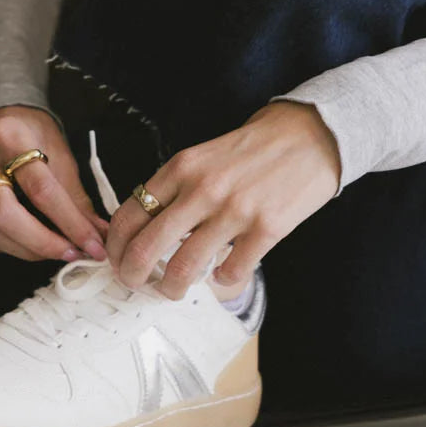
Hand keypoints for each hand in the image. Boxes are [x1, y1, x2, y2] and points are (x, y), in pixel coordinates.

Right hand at [0, 105, 107, 262]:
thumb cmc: (30, 134)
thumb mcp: (59, 154)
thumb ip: (77, 199)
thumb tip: (99, 235)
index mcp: (10, 137)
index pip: (41, 189)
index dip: (70, 223)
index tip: (94, 245)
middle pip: (4, 214)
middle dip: (42, 242)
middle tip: (72, 253)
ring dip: (28, 249)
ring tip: (58, 251)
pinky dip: (12, 245)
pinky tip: (33, 245)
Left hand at [105, 101, 341, 298]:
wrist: (310, 137)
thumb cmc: (252, 151)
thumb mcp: (202, 158)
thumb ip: (174, 189)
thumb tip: (143, 231)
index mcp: (181, 168)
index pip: (129, 215)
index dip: (116, 247)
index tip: (117, 261)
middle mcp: (202, 189)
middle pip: (147, 247)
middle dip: (133, 276)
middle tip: (136, 284)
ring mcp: (235, 210)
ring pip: (183, 268)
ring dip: (171, 288)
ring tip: (173, 290)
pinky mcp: (266, 229)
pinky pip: (230, 272)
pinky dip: (222, 280)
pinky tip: (223, 273)